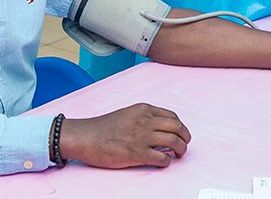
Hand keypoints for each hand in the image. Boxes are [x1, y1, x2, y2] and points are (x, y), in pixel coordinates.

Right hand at [59, 103, 190, 167]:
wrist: (85, 136)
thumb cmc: (103, 128)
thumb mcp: (127, 114)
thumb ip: (143, 118)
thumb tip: (160, 128)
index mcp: (143, 109)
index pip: (172, 116)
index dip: (180, 127)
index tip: (180, 134)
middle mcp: (145, 120)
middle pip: (177, 128)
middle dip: (185, 138)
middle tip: (183, 146)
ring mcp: (141, 137)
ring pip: (174, 142)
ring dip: (180, 150)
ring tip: (177, 155)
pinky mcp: (136, 153)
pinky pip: (162, 158)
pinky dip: (167, 162)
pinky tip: (163, 162)